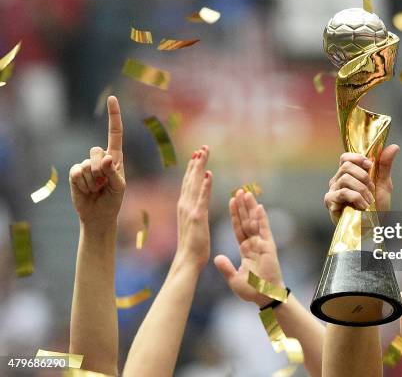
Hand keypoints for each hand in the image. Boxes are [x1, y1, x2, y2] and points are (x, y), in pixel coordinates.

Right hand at [69, 96, 124, 228]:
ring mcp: (86, 165)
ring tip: (97, 190)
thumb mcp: (119, 187)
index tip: (112, 98)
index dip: (113, 116)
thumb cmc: (113, 200)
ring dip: (93, 181)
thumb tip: (107, 157)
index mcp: (116, 157)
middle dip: (101, 170)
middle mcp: (100, 158)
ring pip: (87, 165)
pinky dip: (83, 184)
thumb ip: (114, 172)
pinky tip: (87, 191)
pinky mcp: (75, 173)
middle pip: (97, 151)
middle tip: (105, 185)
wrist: (98, 215)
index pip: (115, 133)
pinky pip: (77, 172)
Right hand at [176, 146, 212, 269]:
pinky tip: (208, 174)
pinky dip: (205, 185)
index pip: (189, 183)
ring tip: (204, 153)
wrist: (187, 261)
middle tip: (203, 147)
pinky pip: (202, 198)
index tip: (198, 154)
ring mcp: (190, 210)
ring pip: (195, 184)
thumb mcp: (193, 225)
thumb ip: (193, 213)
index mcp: (185, 206)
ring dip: (199, 167)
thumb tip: (195, 206)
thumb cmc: (192, 247)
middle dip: (197, 162)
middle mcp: (184, 205)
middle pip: (190, 178)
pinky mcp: (197, 217)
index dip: (193, 168)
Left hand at [214, 190, 283, 306]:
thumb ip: (225, 267)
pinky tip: (259, 206)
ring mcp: (262, 244)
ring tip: (246, 193)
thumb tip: (217, 257)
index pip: (238, 228)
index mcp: (246, 249)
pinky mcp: (269, 246)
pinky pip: (264, 230)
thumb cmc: (251, 290)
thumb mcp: (233, 278)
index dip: (235, 215)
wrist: (265, 296)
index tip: (231, 201)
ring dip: (250, 207)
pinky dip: (262, 218)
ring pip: (255, 222)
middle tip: (239, 190)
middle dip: (242, 206)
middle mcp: (254, 243)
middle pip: (246, 221)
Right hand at [324, 144, 398, 223]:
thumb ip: (385, 166)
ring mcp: (333, 191)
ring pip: (345, 178)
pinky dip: (356, 198)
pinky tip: (363, 206)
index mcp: (348, 175)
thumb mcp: (384, 185)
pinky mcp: (330, 203)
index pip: (345, 157)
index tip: (370, 165)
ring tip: (369, 202)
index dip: (357, 158)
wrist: (374, 229)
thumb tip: (394, 146)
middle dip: (363, 176)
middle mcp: (338, 181)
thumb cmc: (376, 209)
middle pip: (346, 165)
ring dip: (362, 190)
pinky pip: (342, 192)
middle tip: (372, 189)